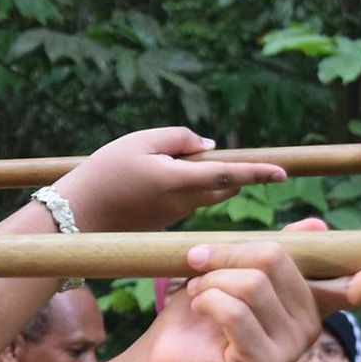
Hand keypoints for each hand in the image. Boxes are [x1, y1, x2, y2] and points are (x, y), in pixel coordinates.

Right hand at [49, 128, 285, 231]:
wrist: (77, 216)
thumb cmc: (105, 173)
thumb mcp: (139, 142)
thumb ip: (179, 138)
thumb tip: (209, 147)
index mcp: (180, 181)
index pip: (229, 174)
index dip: (258, 172)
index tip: (283, 173)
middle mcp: (184, 203)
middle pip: (223, 186)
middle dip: (230, 171)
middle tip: (206, 154)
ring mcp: (175, 217)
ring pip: (204, 194)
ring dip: (204, 177)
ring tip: (162, 162)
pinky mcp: (164, 223)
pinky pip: (186, 201)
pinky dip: (185, 187)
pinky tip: (151, 178)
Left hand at [136, 221, 360, 361]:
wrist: (164, 353)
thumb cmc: (199, 308)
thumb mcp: (233, 268)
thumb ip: (273, 250)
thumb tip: (318, 225)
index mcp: (308, 302)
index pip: (353, 288)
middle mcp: (309, 327)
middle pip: (276, 260)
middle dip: (228, 254)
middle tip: (200, 265)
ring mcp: (289, 350)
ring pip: (251, 284)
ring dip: (210, 280)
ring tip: (198, 293)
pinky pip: (233, 310)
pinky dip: (205, 300)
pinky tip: (199, 310)